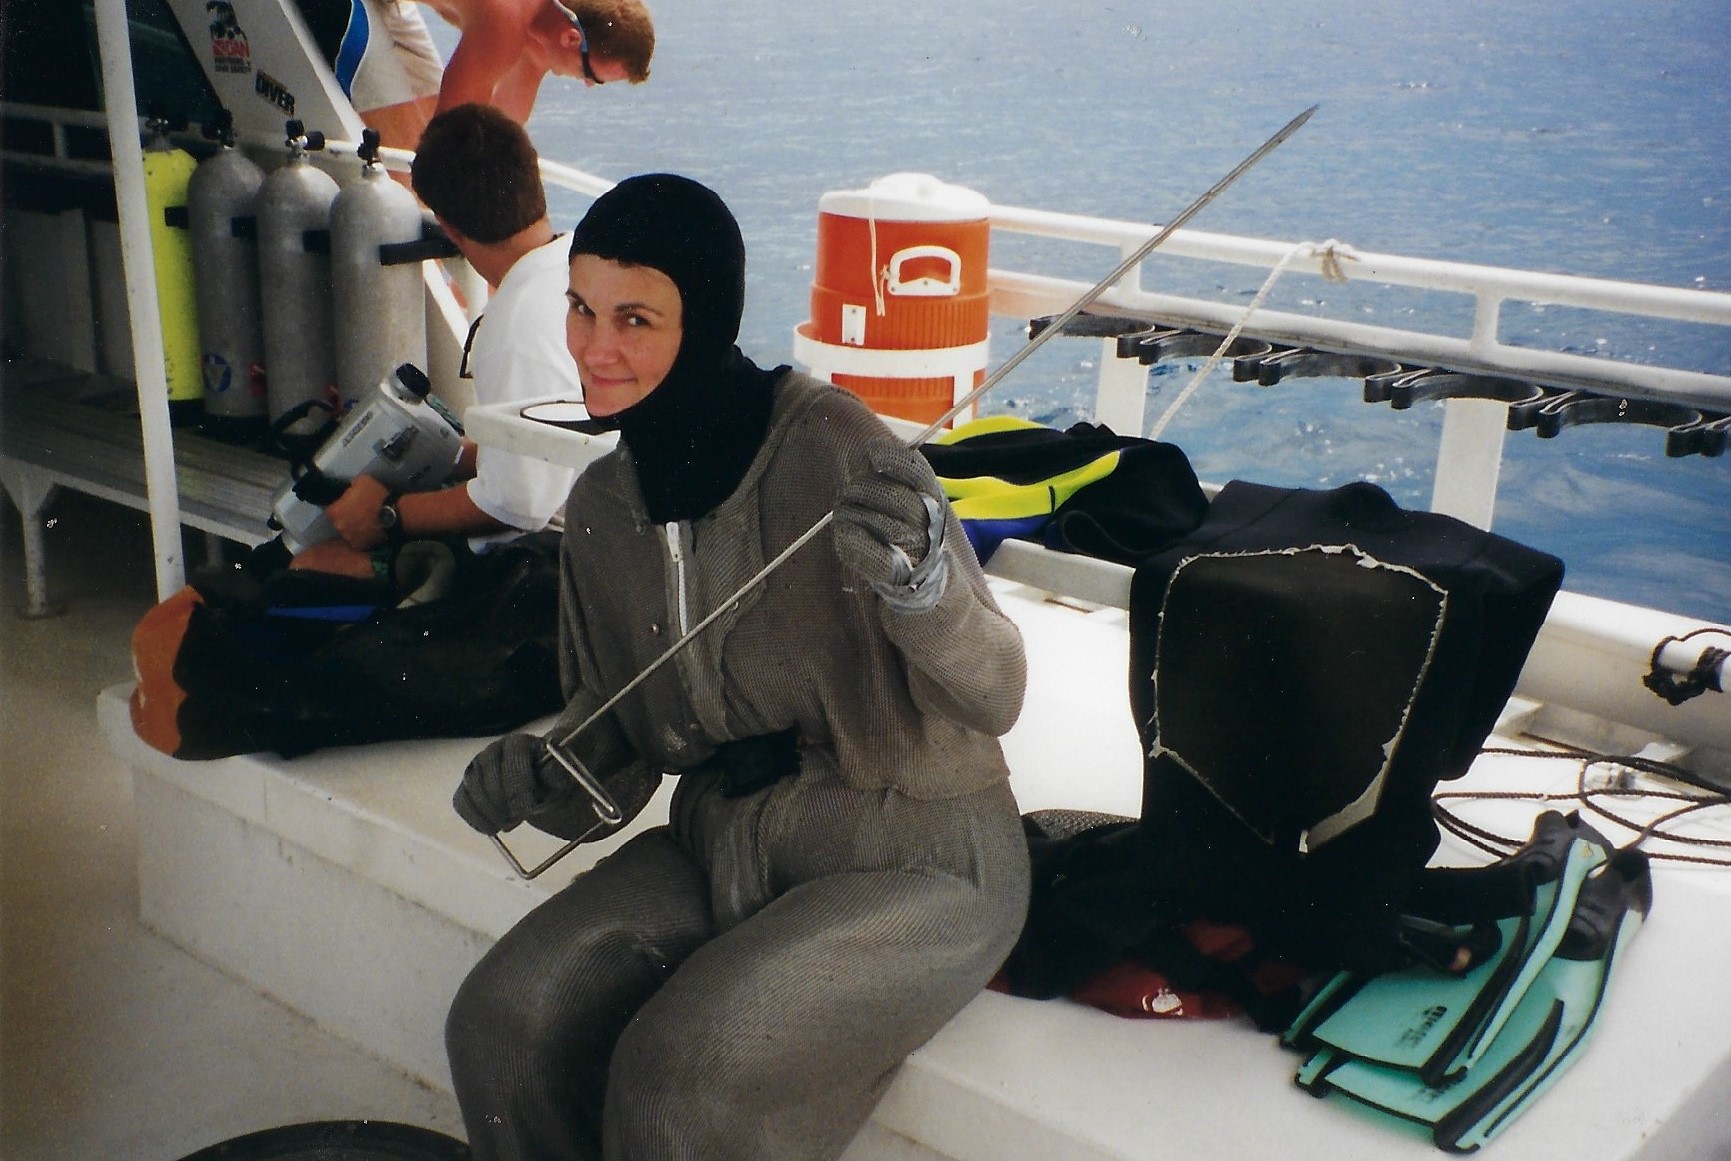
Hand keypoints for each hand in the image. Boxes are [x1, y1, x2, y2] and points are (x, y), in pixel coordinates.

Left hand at [324, 474, 389, 550]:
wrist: (394, 513)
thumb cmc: (376, 495)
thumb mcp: (361, 481)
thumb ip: (351, 488)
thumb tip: (350, 491)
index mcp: (334, 512)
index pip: (331, 510)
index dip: (340, 507)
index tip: (348, 504)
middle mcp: (339, 527)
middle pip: (339, 522)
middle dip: (346, 518)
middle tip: (358, 513)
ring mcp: (350, 538)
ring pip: (349, 532)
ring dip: (355, 528)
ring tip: (367, 523)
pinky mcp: (362, 545)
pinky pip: (360, 540)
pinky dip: (364, 536)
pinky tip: (372, 530)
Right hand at [453, 732, 573, 834]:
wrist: (541, 784)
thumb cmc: (552, 778)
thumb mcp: (561, 776)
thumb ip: (556, 772)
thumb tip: (549, 769)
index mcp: (520, 743)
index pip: (513, 759)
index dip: (519, 785)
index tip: (528, 810)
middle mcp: (494, 750)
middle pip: (488, 775)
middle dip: (502, 802)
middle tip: (516, 820)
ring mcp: (477, 766)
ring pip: (473, 788)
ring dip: (489, 812)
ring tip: (509, 824)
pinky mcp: (468, 785)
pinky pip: (461, 801)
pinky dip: (474, 817)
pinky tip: (491, 827)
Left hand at [833, 445, 949, 612]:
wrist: (933, 597)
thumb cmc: (918, 545)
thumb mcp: (921, 509)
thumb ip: (903, 483)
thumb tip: (874, 450)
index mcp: (935, 502)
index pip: (917, 472)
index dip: (894, 459)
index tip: (873, 452)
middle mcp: (927, 523)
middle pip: (883, 493)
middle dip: (858, 489)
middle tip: (848, 495)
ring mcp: (914, 550)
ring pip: (869, 518)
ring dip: (847, 515)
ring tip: (845, 518)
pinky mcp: (898, 576)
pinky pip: (867, 552)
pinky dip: (850, 541)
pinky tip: (843, 536)